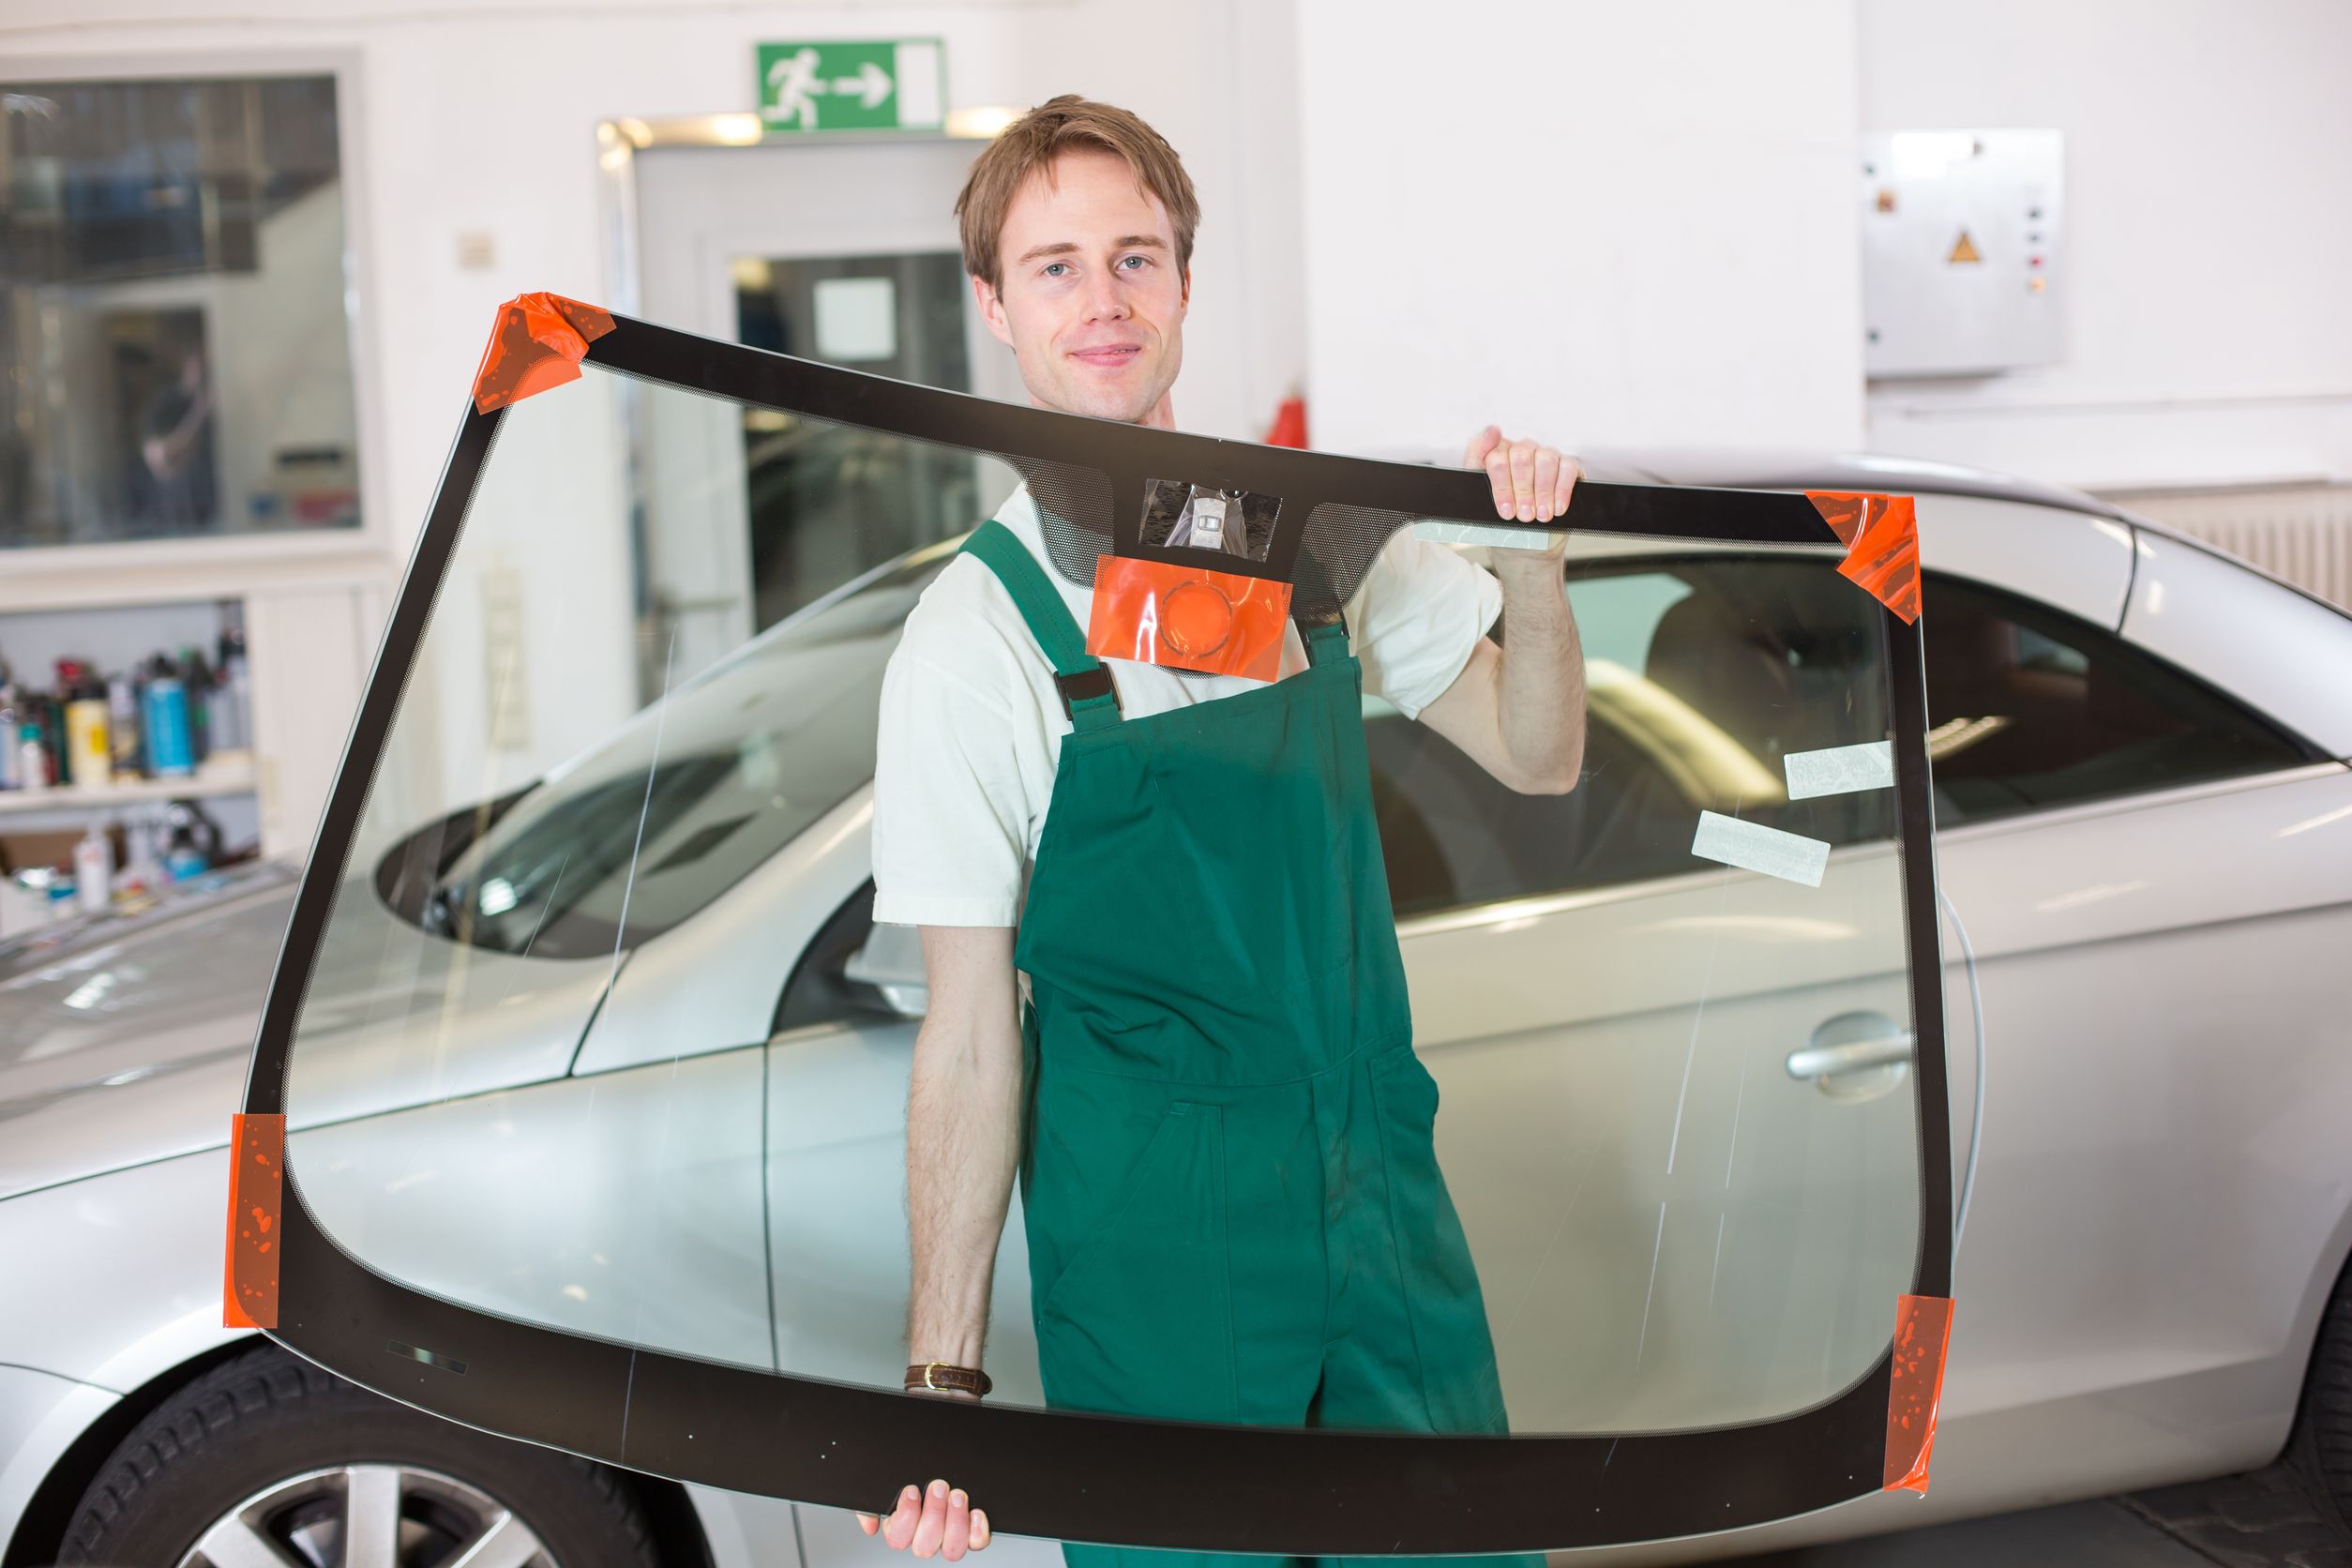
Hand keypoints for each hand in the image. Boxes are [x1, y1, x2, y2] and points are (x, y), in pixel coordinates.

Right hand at [856, 1475, 990, 1558]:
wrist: (941, 1457)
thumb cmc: (910, 1467)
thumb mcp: (885, 1479)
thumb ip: (871, 1502)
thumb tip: (870, 1525)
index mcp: (901, 1526)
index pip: (898, 1538)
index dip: (906, 1517)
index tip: (912, 1490)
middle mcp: (925, 1535)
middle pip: (925, 1547)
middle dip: (933, 1515)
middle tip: (939, 1487)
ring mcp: (948, 1535)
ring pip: (950, 1550)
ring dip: (955, 1523)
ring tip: (957, 1495)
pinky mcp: (971, 1530)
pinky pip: (977, 1543)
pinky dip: (978, 1532)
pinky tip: (976, 1512)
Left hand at [1463, 425, 1577, 569]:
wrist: (1526, 550)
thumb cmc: (1502, 524)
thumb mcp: (1480, 499)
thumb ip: (1476, 462)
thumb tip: (1492, 430)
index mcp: (1498, 455)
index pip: (1496, 455)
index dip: (1501, 485)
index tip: (1506, 510)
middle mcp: (1522, 452)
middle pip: (1521, 456)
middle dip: (1522, 490)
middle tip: (1524, 515)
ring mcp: (1546, 457)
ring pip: (1545, 459)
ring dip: (1543, 492)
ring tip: (1540, 516)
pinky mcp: (1568, 467)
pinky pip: (1568, 467)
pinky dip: (1562, 490)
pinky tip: (1557, 509)